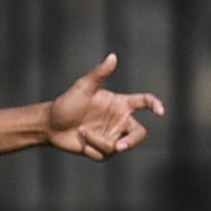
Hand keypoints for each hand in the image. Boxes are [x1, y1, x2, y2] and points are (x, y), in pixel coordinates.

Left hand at [41, 54, 164, 158]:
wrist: (51, 125)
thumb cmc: (67, 103)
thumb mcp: (83, 88)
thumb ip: (99, 74)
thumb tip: (112, 56)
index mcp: (120, 104)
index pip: (143, 102)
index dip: (155, 104)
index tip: (160, 111)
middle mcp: (120, 121)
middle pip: (139, 133)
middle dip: (132, 141)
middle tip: (120, 146)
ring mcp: (113, 137)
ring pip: (117, 145)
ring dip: (97, 140)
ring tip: (81, 131)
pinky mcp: (104, 151)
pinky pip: (104, 154)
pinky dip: (91, 148)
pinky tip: (80, 141)